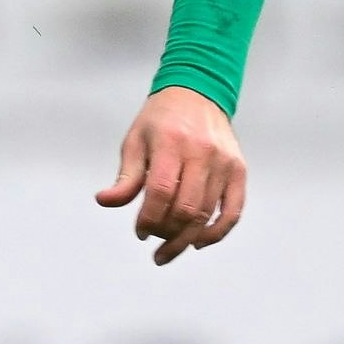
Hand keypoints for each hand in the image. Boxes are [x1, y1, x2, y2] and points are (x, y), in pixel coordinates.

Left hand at [98, 86, 247, 265]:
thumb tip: (104, 201)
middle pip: (186, 209)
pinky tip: (198, 242)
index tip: (140, 232)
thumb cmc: (160, 121)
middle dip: (167, 235)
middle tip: (154, 243)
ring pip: (207, 214)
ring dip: (186, 239)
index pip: (160, 191)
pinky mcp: (239, 171)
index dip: (148, 218)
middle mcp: (202, 153)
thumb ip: (125, 177)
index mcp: (171, 143)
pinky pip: (232, 211)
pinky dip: (216, 232)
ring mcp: (224, 163)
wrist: (198, 95)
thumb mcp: (135, 141)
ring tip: (168, 248)